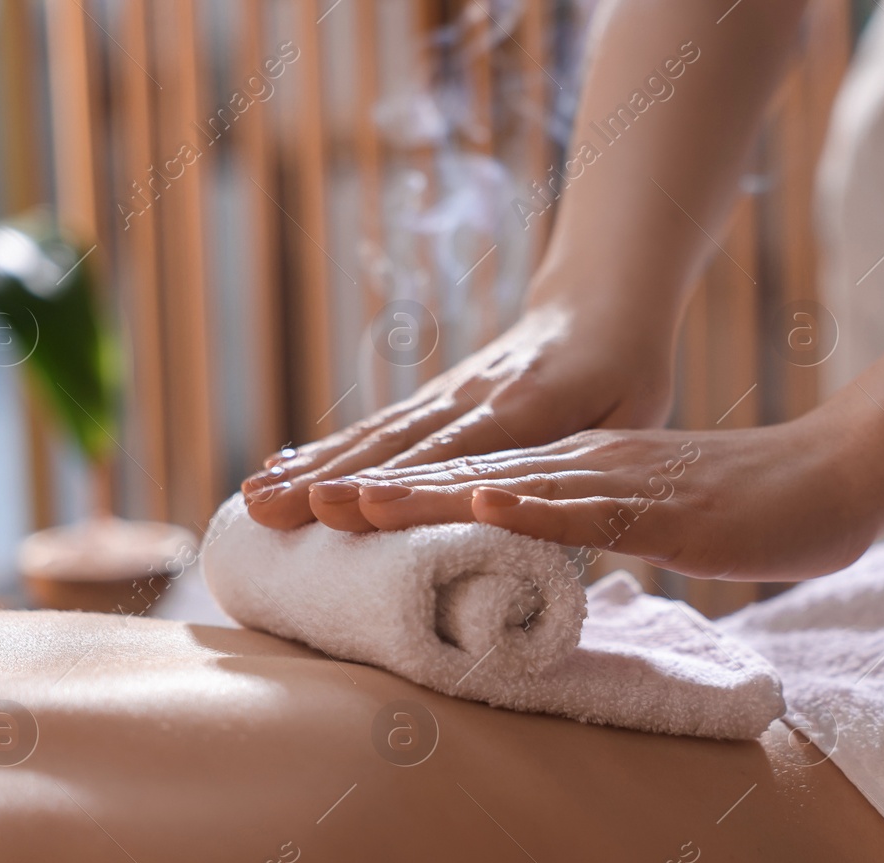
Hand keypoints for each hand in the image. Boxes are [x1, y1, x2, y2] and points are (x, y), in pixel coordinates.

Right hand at [242, 303, 673, 528]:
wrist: (601, 305)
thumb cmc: (626, 376)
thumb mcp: (628, 418)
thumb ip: (590, 467)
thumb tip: (548, 535)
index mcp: (525, 406)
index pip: (454, 453)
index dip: (400, 483)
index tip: (343, 507)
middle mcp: (472, 398)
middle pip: (394, 446)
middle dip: (329, 481)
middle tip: (269, 511)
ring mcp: (445, 396)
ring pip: (373, 436)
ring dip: (312, 467)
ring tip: (254, 498)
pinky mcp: (433, 400)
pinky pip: (375, 428)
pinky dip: (323, 450)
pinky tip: (280, 471)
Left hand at [303, 411, 878, 582]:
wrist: (839, 476)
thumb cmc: (750, 510)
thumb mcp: (652, 530)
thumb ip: (597, 541)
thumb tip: (552, 573)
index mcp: (576, 473)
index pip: (466, 484)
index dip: (390, 497)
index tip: (314, 514)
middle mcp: (586, 465)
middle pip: (463, 476)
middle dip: (375, 493)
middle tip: (290, 506)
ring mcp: (624, 479)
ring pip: (510, 485)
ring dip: (429, 495)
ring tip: (350, 504)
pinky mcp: (667, 504)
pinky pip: (592, 507)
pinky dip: (535, 505)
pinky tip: (483, 501)